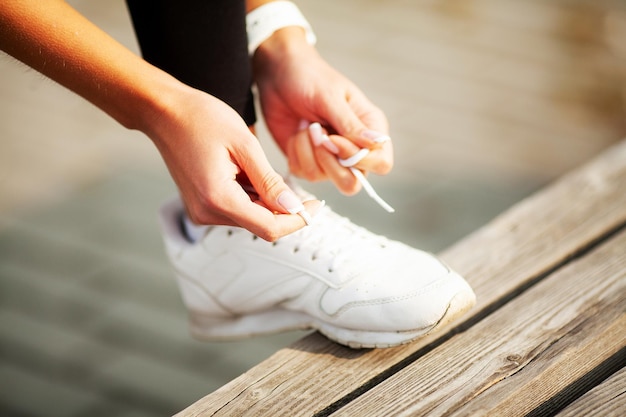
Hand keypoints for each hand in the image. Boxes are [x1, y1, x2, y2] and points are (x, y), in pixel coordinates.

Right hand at [148, 86, 320, 240]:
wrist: (164, 112)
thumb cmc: (202, 119)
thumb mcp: (245, 145)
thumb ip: (270, 181)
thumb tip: (294, 208)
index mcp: (218, 198)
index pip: (269, 228)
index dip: (297, 220)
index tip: (317, 206)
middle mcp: (207, 213)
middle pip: (260, 224)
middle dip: (284, 209)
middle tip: (297, 183)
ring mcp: (201, 211)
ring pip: (250, 217)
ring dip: (266, 200)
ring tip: (259, 166)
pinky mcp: (201, 205)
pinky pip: (236, 208)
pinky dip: (251, 196)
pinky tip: (248, 171)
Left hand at [253, 27, 392, 194]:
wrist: (279, 74)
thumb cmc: (310, 78)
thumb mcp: (330, 97)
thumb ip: (351, 124)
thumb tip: (376, 143)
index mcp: (370, 129)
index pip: (381, 163)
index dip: (357, 159)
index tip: (333, 137)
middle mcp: (353, 149)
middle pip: (352, 183)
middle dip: (328, 162)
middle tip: (315, 132)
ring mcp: (331, 158)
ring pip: (323, 178)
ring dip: (307, 151)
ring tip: (305, 125)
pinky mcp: (308, 161)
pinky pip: (303, 174)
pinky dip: (295, 153)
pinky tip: (295, 133)